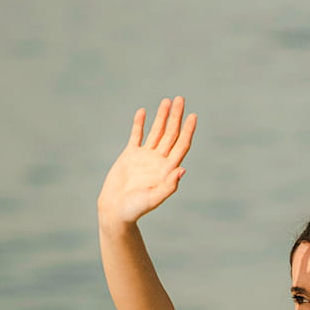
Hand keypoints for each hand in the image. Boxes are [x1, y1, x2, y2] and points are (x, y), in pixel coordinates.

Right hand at [97, 96, 196, 225]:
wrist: (116, 210)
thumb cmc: (136, 209)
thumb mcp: (154, 198)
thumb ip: (169, 186)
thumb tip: (182, 169)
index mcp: (167, 170)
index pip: (181, 146)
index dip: (188, 131)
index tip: (193, 115)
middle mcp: (158, 161)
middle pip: (171, 135)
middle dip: (176, 117)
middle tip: (181, 99)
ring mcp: (145, 157)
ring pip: (156, 132)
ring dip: (162, 117)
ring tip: (167, 101)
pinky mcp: (130, 155)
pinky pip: (136, 135)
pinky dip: (139, 124)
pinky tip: (143, 112)